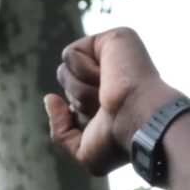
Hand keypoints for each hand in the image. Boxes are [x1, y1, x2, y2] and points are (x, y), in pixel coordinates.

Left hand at [44, 28, 177, 174]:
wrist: (139, 120)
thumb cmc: (118, 140)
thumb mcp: (83, 150)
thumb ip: (60, 131)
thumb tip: (50, 98)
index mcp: (110, 100)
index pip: (72, 105)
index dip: (80, 118)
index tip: (105, 123)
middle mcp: (112, 77)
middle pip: (66, 87)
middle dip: (80, 102)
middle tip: (107, 107)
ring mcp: (112, 56)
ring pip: (64, 71)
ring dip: (80, 89)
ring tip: (108, 91)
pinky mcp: (111, 38)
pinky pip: (70, 54)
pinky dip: (82, 70)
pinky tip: (107, 74)